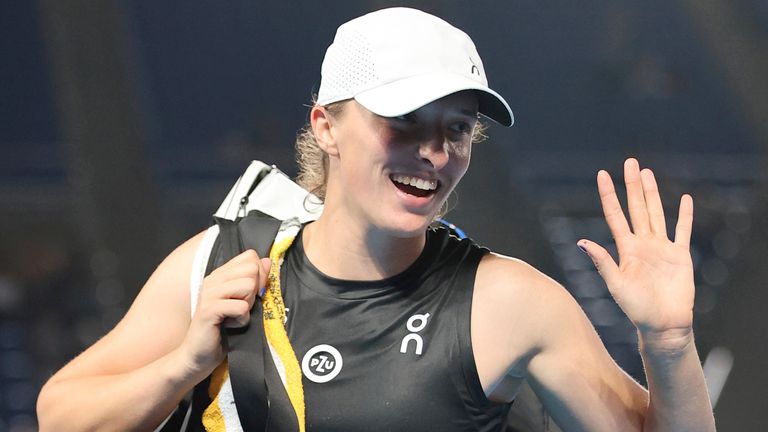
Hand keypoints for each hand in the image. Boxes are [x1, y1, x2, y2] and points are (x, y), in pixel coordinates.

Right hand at [178, 249, 270, 376]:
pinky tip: (231, 326)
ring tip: (235, 316)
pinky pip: (241, 307)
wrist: (200, 356)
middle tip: (241, 308)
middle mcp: (214, 280)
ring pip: (248, 285)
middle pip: (252, 269)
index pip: (250, 257)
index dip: (259, 275)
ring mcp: (209, 294)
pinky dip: (242, 320)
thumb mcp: (244, 302)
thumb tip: (267, 261)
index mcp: (221, 275)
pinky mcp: (209, 310)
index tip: (252, 294)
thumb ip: (254, 280)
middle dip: (255, 291)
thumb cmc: (224, 330)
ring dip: (248, 306)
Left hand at [578, 158, 694, 348]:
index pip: (615, 215)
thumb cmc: (636, 308)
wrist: (663, 324)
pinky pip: (683, 231)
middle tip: (630, 162)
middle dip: (633, 186)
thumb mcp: (616, 284)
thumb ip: (602, 261)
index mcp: (626, 249)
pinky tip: (684, 199)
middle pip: (637, 208)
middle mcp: (643, 244)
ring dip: (653, 193)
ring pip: (657, 213)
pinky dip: (684, 215)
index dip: (609, 195)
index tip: (602, 174)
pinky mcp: (680, 256)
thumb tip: (581, 242)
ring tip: (647, 173)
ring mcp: (662, 248)